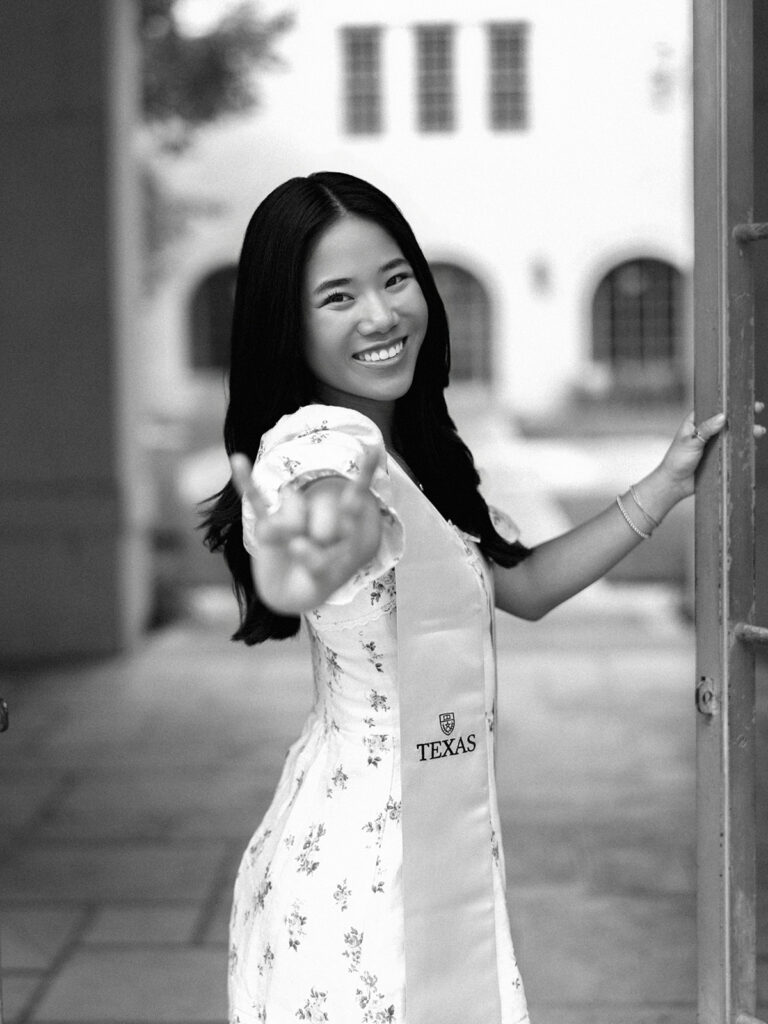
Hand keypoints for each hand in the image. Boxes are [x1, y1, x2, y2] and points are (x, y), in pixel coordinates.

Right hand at [230, 447, 381, 612]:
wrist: (289, 594)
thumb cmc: (313, 583)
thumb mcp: (324, 580)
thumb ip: (317, 561)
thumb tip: (296, 543)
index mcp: (339, 528)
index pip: (353, 500)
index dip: (362, 478)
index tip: (371, 454)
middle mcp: (316, 517)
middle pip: (324, 505)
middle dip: (324, 532)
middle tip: (319, 551)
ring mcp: (291, 520)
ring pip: (294, 502)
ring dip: (291, 527)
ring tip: (292, 547)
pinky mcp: (267, 527)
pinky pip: (256, 500)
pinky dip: (246, 482)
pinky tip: (239, 461)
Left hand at [657, 402, 764, 500]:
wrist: (675, 483)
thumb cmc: (677, 460)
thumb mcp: (690, 442)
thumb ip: (706, 429)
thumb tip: (722, 417)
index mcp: (697, 421)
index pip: (714, 407)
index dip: (728, 402)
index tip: (742, 397)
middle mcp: (707, 430)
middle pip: (728, 419)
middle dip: (743, 414)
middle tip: (757, 408)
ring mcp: (715, 443)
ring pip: (733, 433)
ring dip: (746, 430)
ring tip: (758, 430)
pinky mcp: (720, 455)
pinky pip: (734, 448)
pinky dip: (744, 444)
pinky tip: (753, 442)